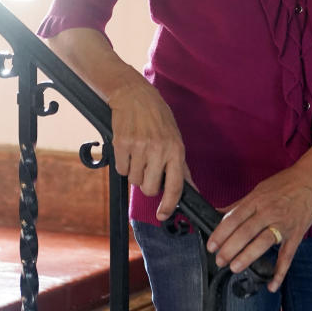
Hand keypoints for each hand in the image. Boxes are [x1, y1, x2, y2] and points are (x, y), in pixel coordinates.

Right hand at [105, 70, 186, 220]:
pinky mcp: (121, 144)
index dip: (169, 205)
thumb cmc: (158, 118)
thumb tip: (190, 188)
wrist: (135, 95)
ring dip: (135, 173)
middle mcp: (159, 150)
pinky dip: (123, 164)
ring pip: (134, 180)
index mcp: (176, 150)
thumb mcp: (175, 138)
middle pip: (150, 189)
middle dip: (148, 185)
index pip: (176, 186)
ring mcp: (139, 147)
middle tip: (148, 170)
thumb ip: (180, 165)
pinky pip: (121, 170)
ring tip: (138, 154)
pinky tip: (128, 149)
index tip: (163, 214)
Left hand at [205, 164, 311, 292]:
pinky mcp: (295, 234)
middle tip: (219, 260)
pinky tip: (271, 284)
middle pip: (246, 231)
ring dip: (247, 256)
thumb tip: (217, 212)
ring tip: (234, 267)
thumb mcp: (259, 189)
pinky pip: (287, 256)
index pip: (234, 218)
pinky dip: (280, 272)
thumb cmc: (284, 184)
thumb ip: (239, 205)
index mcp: (257, 200)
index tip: (211, 246)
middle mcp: (269, 212)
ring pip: (263, 242)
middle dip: (230, 248)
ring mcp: (283, 224)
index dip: (221, 233)